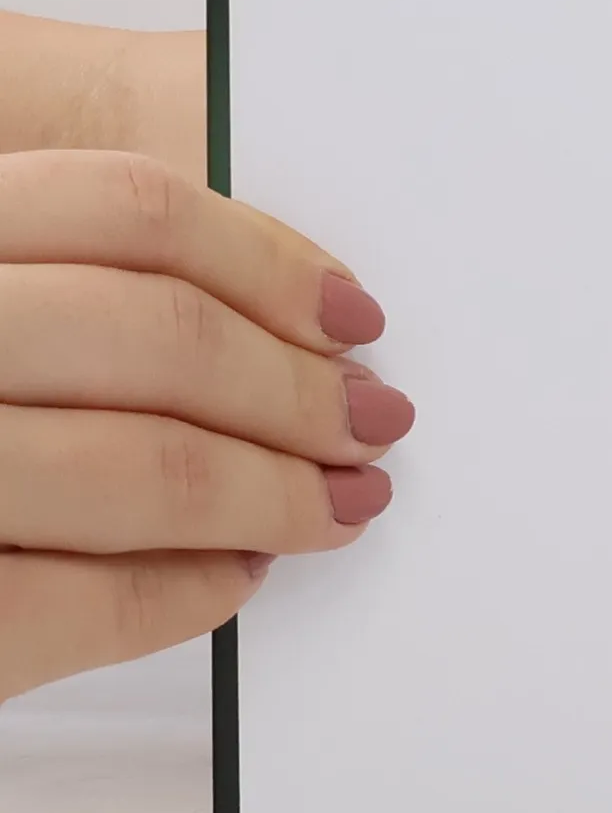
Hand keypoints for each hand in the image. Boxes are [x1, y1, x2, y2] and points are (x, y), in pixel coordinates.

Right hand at [0, 151, 413, 702]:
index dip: (268, 258)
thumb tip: (286, 315)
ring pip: (144, 469)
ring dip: (278, 494)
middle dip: (297, 389)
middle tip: (372, 419)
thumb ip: (67, 279)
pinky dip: (184, 596)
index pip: (124, 205)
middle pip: (156, 334)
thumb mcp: (1, 295)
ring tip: (339, 502)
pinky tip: (235, 579)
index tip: (351, 312)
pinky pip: (72, 607)